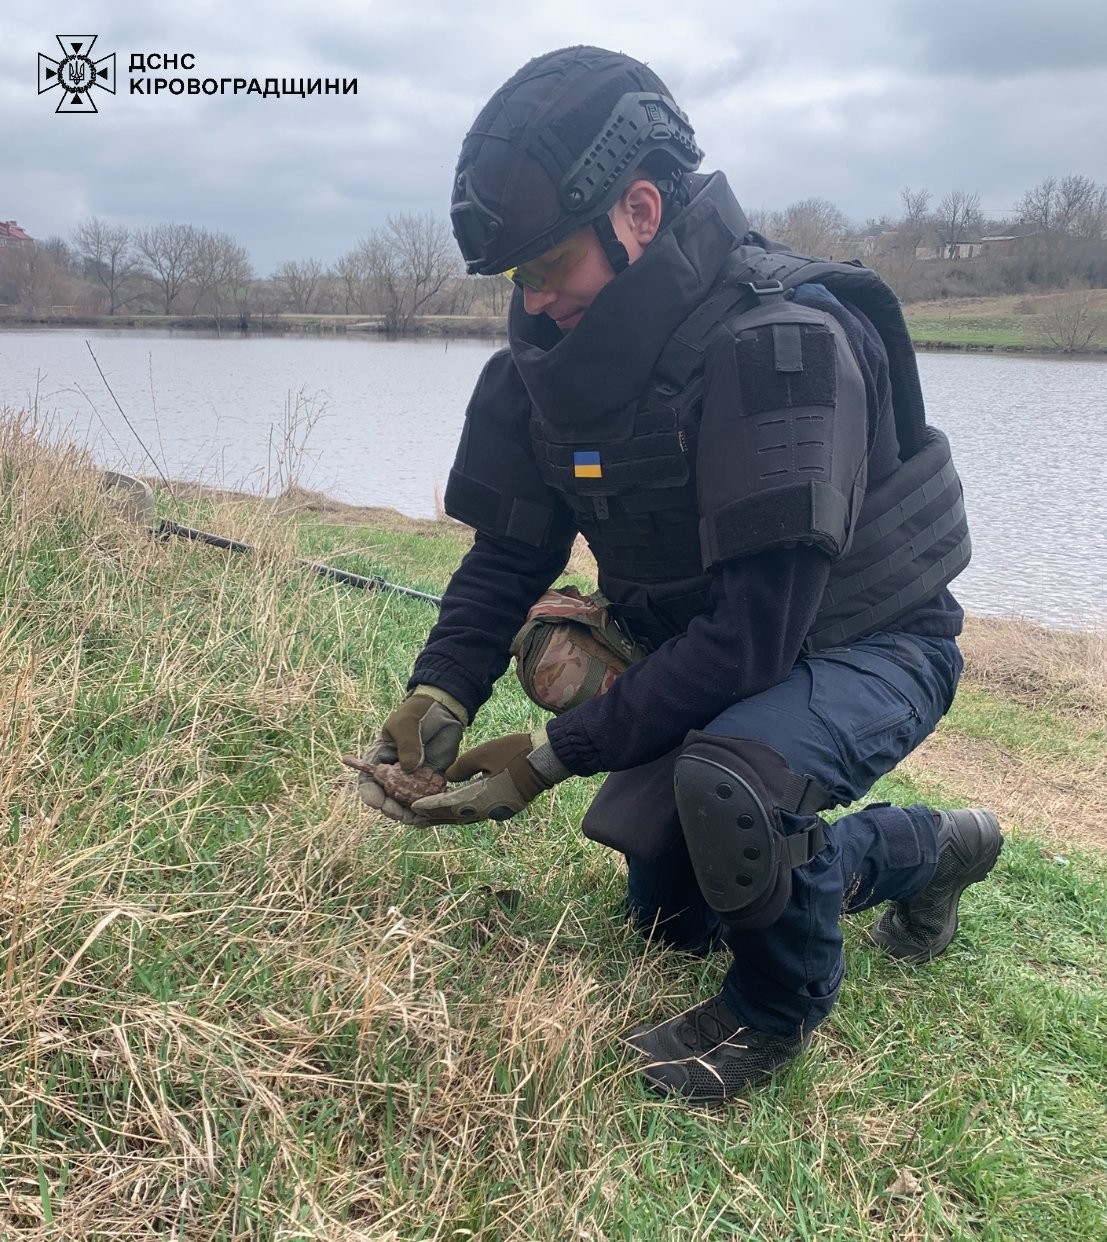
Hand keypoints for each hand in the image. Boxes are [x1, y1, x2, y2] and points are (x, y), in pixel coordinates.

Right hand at [351, 690, 465, 824]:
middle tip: (400, 814)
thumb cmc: (417, 713)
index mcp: (379, 760)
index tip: (378, 803)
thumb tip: (409, 768)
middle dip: (392, 810)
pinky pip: (428, 800)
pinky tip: (433, 815)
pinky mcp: (431, 781)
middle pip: (388, 799)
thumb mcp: (407, 724)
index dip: (371, 795)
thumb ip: (407, 744)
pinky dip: (429, 810)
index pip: (368, 783)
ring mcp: (413, 780)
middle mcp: (394, 774)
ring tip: (418, 818)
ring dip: (411, 814)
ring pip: (407, 804)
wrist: (443, 710)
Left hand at [411, 728, 569, 824]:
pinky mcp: (505, 807)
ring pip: (466, 816)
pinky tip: (454, 807)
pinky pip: (477, 812)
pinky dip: (462, 811)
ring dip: (448, 816)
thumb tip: (448, 778)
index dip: (429, 807)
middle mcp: (488, 810)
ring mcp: (498, 811)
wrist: (548, 758)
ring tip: (429, 816)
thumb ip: (461, 767)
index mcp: (481, 799)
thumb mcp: (483, 753)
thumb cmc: (516, 752)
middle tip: (414, 818)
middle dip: (435, 817)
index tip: (413, 808)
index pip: (448, 806)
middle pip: (455, 817)